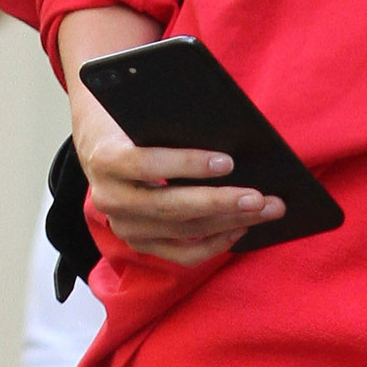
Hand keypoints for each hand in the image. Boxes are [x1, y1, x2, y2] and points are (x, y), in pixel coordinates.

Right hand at [56, 8, 282, 265]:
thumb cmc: (134, 121)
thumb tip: (230, 132)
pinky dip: (216, 243)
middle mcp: (110, 198)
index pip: (146, 164)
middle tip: (261, 197)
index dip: (187, 164)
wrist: (101, 145)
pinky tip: (242, 228)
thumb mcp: (143, 112)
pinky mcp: (140, 243)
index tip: (227, 161)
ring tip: (265, 210)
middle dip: (221, 201)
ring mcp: (125, 226)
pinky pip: (183, 254)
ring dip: (230, 222)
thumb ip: (173, 122)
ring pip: (183, 231)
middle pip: (170, 206)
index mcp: (106, 159)